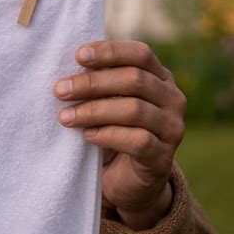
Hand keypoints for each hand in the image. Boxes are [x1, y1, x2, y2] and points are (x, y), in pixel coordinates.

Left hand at [54, 41, 186, 229]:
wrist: (128, 181)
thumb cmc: (114, 130)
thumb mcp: (109, 101)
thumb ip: (100, 82)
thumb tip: (71, 65)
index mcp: (161, 77)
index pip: (140, 54)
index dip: (109, 52)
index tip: (78, 56)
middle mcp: (173, 99)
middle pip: (134, 80)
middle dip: (92, 83)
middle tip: (60, 90)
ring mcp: (171, 128)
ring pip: (134, 110)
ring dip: (94, 111)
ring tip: (65, 116)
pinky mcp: (163, 157)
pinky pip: (137, 140)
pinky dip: (108, 135)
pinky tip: (87, 135)